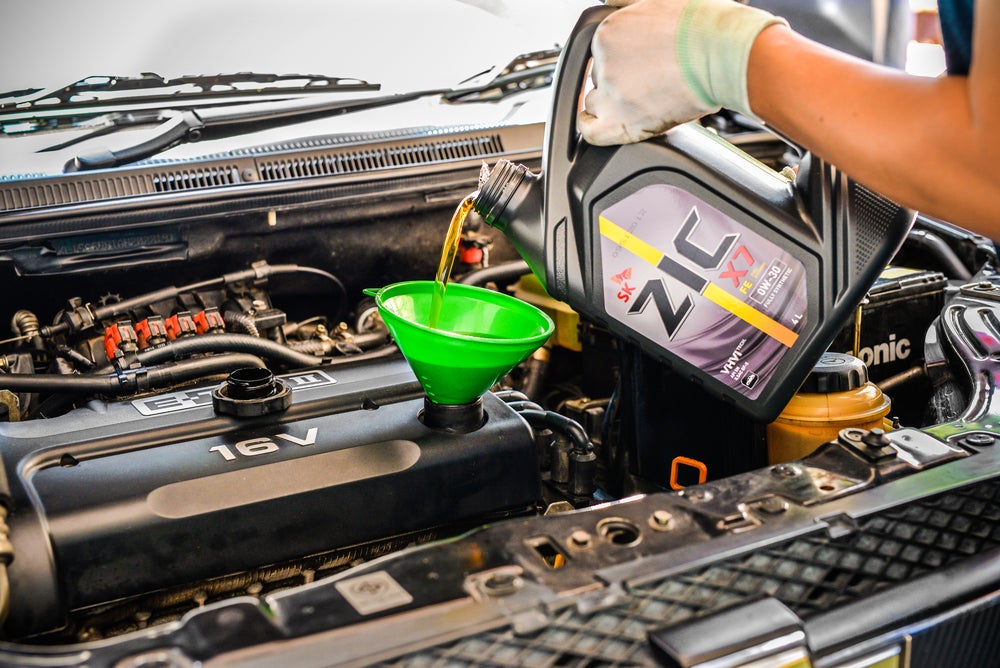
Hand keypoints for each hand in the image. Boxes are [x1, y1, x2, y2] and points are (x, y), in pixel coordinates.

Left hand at [578, 0, 785, 145]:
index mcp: (609, 30)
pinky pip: (590, 131)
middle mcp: (604, 59)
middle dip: (620, 81)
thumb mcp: (660, 3)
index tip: (636, 67)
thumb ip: (631, 9)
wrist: (723, 53)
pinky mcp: (620, 120)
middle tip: (650, 82)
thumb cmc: (705, 28)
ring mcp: (611, 91)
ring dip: (614, 104)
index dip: (622, 61)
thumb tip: (612, 5)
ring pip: (596, 102)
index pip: (602, 53)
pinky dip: (593, 129)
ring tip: (644, 101)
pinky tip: (607, 124)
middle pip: (600, 77)